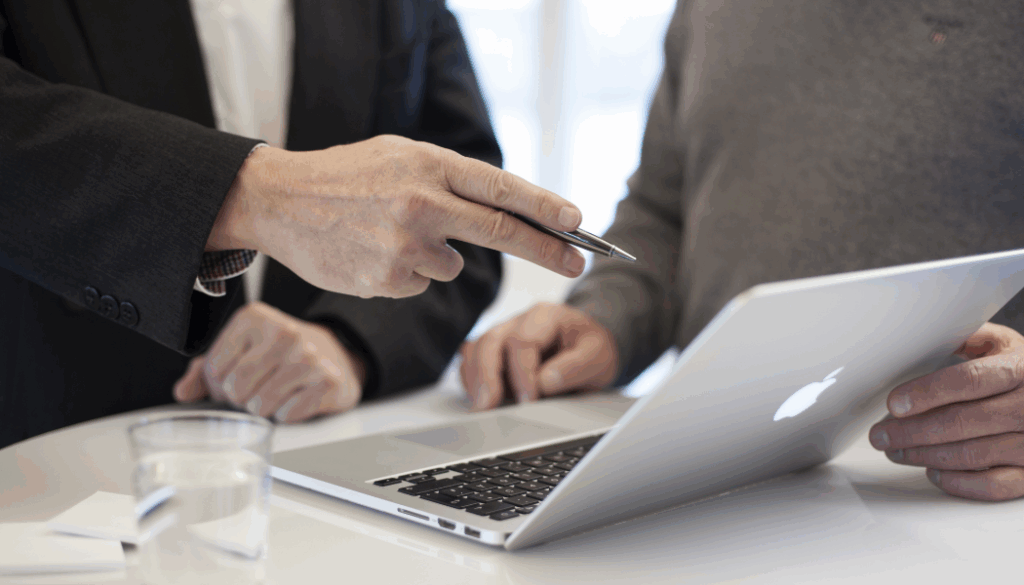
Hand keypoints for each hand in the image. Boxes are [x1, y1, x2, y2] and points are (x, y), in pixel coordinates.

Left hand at [173, 302, 364, 422]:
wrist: (334, 355)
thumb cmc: (279, 355)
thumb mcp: (240, 350)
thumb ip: (205, 369)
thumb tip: (183, 392)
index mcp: (254, 318)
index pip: (213, 369)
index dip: (220, 383)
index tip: (237, 376)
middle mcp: (283, 332)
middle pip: (235, 389)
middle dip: (241, 398)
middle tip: (257, 388)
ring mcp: (308, 356)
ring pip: (259, 406)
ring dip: (264, 408)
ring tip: (277, 391)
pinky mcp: (328, 381)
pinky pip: (288, 415)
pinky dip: (288, 414)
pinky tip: (297, 396)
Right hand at [207, 135, 586, 297]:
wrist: (280, 200)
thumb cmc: (346, 175)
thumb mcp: (400, 156)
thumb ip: (449, 179)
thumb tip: (505, 209)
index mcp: (428, 164)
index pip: (502, 188)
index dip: (546, 208)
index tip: (578, 222)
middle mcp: (422, 203)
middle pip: (502, 232)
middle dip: (548, 250)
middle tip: (579, 262)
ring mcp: (405, 245)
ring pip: (452, 264)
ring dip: (435, 255)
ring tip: (389, 232)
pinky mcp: (387, 279)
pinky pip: (421, 282)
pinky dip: (406, 272)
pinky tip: (373, 251)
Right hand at [459, 302, 618, 409]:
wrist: (588, 348)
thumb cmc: (591, 349)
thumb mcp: (598, 356)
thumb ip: (575, 367)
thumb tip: (545, 382)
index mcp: (545, 316)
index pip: (523, 341)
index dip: (522, 373)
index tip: (529, 400)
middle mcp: (518, 322)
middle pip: (490, 342)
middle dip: (486, 376)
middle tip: (487, 406)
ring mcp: (502, 335)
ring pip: (474, 350)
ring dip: (475, 380)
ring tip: (481, 408)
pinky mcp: (493, 353)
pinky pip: (470, 361)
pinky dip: (471, 380)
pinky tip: (480, 399)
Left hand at [869, 322, 1023, 500]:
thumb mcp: (1002, 344)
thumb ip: (964, 336)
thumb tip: (918, 336)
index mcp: (1018, 369)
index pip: (968, 381)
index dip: (927, 393)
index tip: (894, 404)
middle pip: (962, 422)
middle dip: (912, 431)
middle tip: (880, 435)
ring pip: (972, 455)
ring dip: (924, 455)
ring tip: (896, 451)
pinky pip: (995, 485)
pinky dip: (958, 482)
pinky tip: (933, 472)